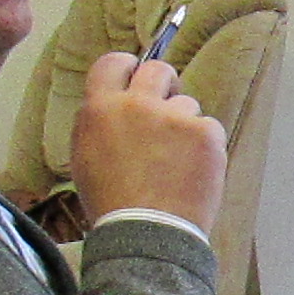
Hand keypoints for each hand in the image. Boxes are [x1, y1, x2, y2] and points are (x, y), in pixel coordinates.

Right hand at [70, 52, 227, 234]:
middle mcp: (137, 105)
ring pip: (186, 105)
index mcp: (101, 108)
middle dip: (165, 84)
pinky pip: (209, 127)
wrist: (146, 232)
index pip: (113, 62)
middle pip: (158, 70)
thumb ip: (100, 121)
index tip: (135, 74)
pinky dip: (204, 146)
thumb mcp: (85, 156)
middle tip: (167, 106)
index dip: (127, 67)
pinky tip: (192, 170)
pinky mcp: (205, 133)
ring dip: (184, 125)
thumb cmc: (112, 202)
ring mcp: (175, 117)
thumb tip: (116, 102)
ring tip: (175, 161)